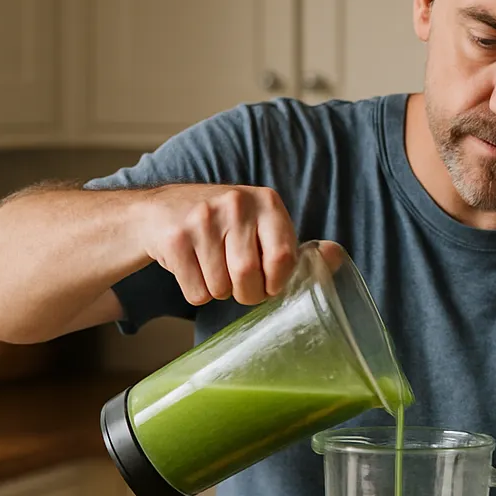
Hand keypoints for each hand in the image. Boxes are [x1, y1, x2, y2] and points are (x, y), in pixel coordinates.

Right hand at [138, 184, 299, 305]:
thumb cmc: (223, 227)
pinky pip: (197, 292)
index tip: (269, 285)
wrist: (160, 212)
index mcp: (266, 201)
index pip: (284, 257)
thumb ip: (295, 246)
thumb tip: (335, 256)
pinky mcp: (175, 239)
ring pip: (221, 288)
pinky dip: (198, 293)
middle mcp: (236, 203)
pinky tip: (194, 269)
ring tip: (214, 271)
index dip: (276, 282)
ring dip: (220, 292)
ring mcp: (202, 219)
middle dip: (247, 294)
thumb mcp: (261, 225)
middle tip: (241, 287)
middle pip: (248, 276)